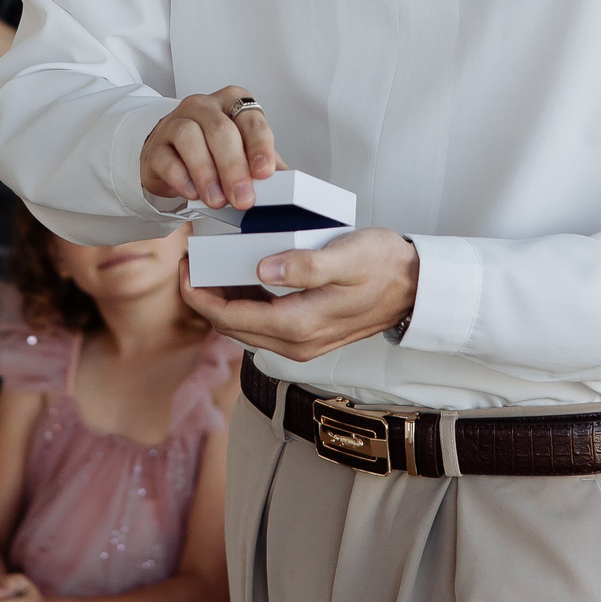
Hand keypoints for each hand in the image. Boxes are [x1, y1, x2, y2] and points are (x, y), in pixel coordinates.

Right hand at [140, 86, 279, 210]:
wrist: (172, 158)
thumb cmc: (213, 151)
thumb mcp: (243, 153)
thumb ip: (264, 164)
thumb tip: (288, 183)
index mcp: (232, 103)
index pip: (250, 118)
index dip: (259, 145)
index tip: (264, 172)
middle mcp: (204, 106)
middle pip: (220, 130)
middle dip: (233, 167)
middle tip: (242, 198)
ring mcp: (176, 122)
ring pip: (190, 138)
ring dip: (206, 173)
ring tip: (217, 200)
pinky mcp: (156, 145)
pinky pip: (166, 157)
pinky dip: (181, 177)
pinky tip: (192, 193)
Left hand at [183, 229, 417, 361]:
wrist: (415, 287)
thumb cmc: (383, 265)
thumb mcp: (345, 257)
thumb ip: (304, 266)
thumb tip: (262, 270)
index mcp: (298, 326)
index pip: (228, 318)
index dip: (198, 294)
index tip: (184, 266)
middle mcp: (295, 344)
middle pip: (230, 327)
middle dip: (203, 298)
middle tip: (190, 262)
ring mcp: (301, 344)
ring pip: (244, 328)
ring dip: (222, 301)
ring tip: (209, 267)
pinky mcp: (306, 337)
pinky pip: (261, 324)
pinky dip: (243, 304)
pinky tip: (239, 279)